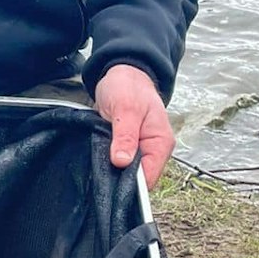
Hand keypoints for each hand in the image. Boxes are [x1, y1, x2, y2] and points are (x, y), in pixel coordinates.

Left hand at [93, 63, 174, 187]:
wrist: (122, 74)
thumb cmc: (128, 87)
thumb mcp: (126, 109)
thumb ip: (126, 136)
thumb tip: (122, 162)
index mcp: (160, 143)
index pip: (149, 177)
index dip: (131, 184)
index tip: (112, 181)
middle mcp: (153, 150)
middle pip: (138, 179)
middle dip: (119, 178)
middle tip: (100, 170)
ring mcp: (141, 150)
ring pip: (127, 172)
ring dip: (112, 170)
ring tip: (98, 163)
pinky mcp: (128, 148)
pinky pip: (119, 163)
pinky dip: (108, 162)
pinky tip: (99, 159)